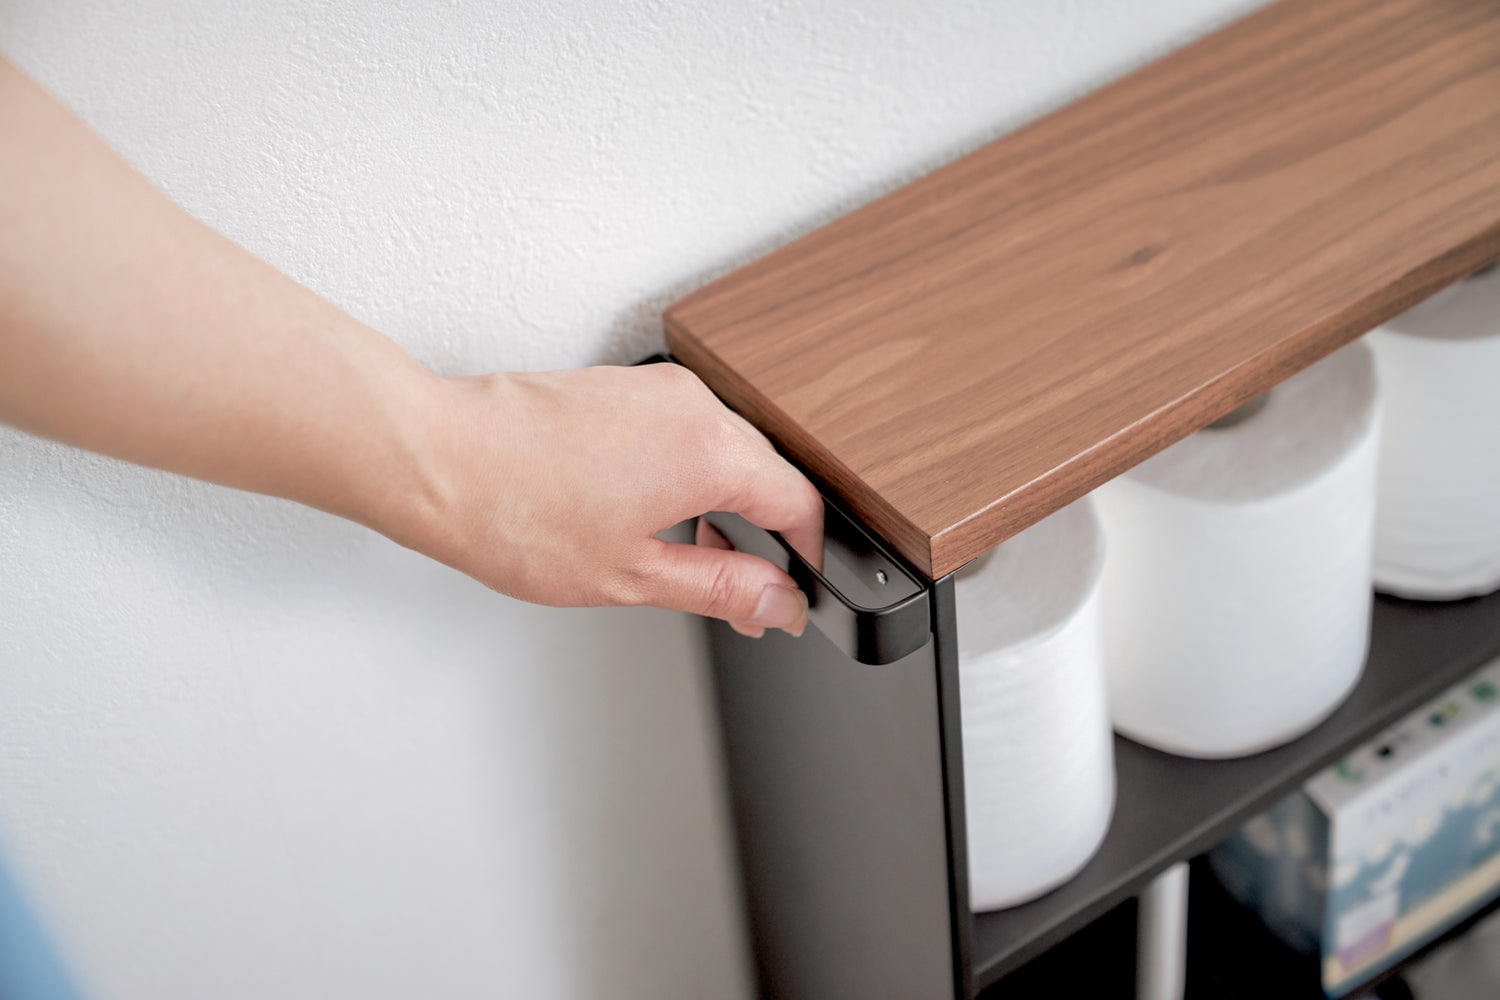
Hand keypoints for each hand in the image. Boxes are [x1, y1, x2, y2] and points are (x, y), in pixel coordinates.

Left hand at [401, 363, 822, 636]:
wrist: (433, 458)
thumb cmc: (513, 512)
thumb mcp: (632, 575)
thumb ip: (722, 587)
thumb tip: (778, 603)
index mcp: (709, 451)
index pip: (800, 503)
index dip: (805, 558)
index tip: (789, 596)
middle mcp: (692, 406)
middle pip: (767, 474)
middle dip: (765, 537)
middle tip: (741, 599)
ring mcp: (656, 390)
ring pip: (725, 451)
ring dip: (725, 505)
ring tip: (688, 562)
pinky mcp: (623, 388)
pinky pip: (684, 431)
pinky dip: (687, 475)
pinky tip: (649, 518)